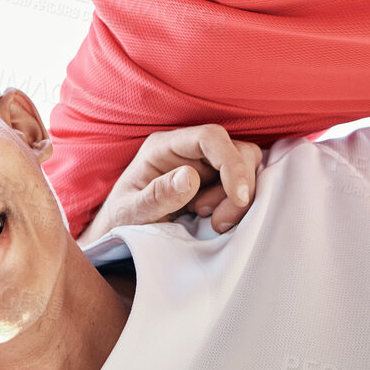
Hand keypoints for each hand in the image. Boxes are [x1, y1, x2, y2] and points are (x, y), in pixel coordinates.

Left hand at [77, 124, 262, 244]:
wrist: (123, 232)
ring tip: (211, 221)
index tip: (237, 198)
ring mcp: (204, 165)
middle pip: (237, 150)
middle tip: (217, 221)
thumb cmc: (124, 219)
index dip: (231, 163)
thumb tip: (189, 175)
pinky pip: (243, 187)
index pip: (210, 137)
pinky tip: (215, 221)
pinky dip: (238, 206)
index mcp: (163, 148)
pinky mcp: (216, 183)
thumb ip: (156, 196)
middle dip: (238, 188)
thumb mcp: (132, 213)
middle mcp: (187, 150)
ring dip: (237, 200)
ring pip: (246, 169)